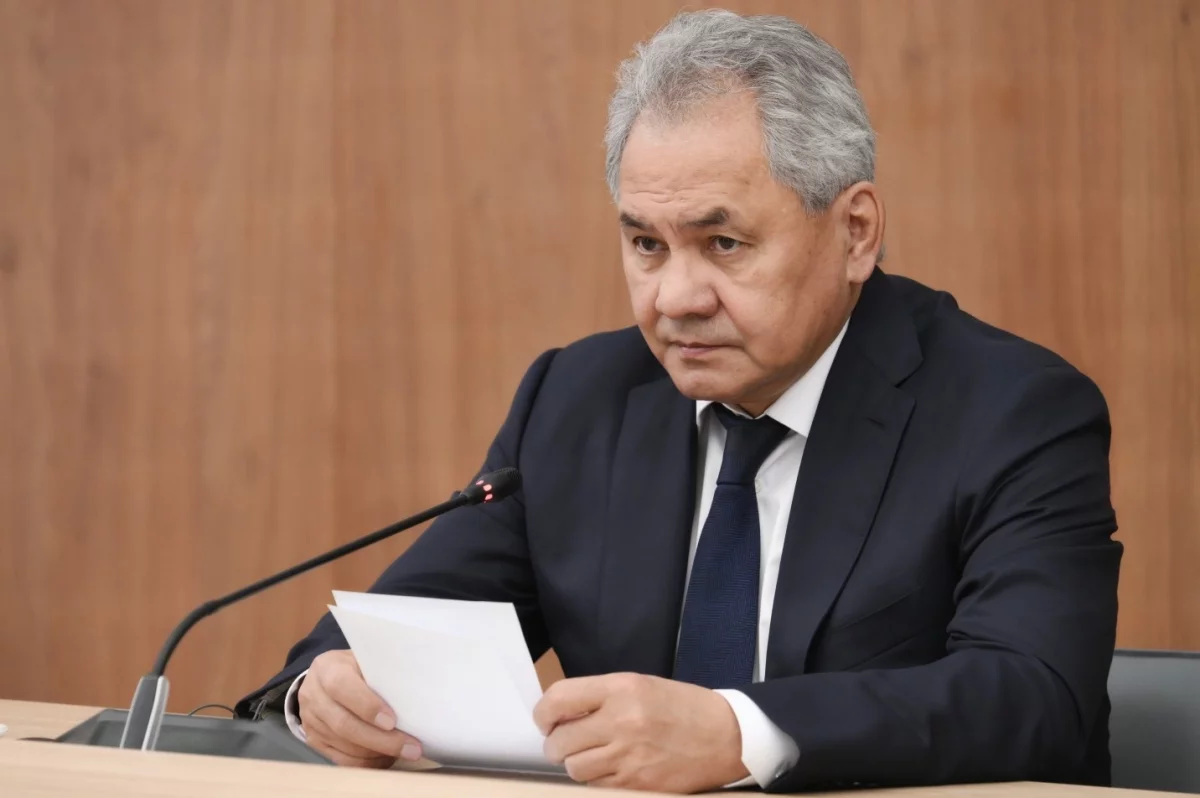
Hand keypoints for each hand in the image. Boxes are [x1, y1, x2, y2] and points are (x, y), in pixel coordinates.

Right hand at [297, 649, 423, 767]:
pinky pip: (341, 759)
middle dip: (381, 739)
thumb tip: (414, 694)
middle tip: (410, 747)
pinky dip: (366, 762)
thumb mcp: (364, 659)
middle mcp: (313, 695)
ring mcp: (310, 721)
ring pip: (344, 745)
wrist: (323, 678)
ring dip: (377, 753)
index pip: (342, 687)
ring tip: (404, 752)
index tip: (392, 721)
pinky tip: (386, 758)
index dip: (367, 706)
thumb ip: (381, 673)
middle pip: (345, 724)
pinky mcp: (314, 741)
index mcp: (327, 668)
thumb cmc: (354, 668)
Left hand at [534, 673, 746, 791]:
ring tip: (590, 754)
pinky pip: (596, 785)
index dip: (543, 713)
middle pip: (560, 741)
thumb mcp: (641, 685)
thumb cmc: (683, 707)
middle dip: (556, 743)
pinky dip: (596, 778)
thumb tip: (560, 713)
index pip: (559, 699)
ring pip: (574, 768)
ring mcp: (629, 757)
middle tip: (566, 740)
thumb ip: (600, 696)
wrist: (727, 736)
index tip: (546, 719)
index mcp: (622, 689)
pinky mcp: (637, 785)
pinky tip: (610, 767)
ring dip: (575, 762)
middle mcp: (622, 721)